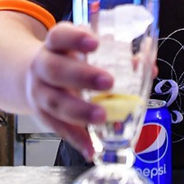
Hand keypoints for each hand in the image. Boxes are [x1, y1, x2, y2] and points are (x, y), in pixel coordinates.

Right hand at [24, 22, 113, 159]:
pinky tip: (91, 147)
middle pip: (56, 70)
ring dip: (80, 111)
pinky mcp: (42, 115)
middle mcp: (43, 65)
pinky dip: (76, 139)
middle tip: (108, 81)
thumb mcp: (84, 49)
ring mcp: (39, 91)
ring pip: (55, 102)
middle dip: (82, 76)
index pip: (60, 36)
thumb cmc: (69, 59)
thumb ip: (115, 54)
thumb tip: (148, 65)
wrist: (36, 75)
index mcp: (55, 44)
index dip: (75, 38)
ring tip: (102, 116)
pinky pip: (58, 128)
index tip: (96, 42)